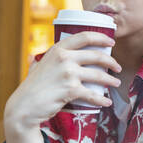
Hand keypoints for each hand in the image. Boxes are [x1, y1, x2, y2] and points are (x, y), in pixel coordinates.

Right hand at [4, 32, 121, 142]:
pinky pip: (92, 94)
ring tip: (117, 82)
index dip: (101, 37)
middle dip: (111, 61)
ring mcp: (68, 74)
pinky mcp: (71, 90)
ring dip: (111, 80)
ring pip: (98, 75)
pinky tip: (107, 101)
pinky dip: (102, 99)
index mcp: (59, 49)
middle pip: (96, 55)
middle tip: (118, 67)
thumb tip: (37, 56)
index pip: (85, 36)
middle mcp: (65, 58)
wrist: (24, 106)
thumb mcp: (39, 65)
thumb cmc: (32, 86)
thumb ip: (44, 59)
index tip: (112, 41)